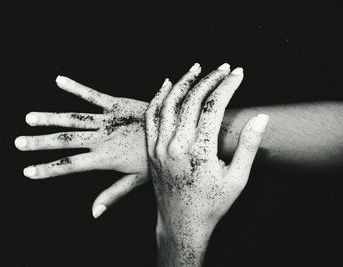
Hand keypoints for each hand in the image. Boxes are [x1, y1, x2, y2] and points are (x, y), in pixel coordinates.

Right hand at [14, 76, 148, 217]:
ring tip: (30, 118)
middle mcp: (101, 138)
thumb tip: (93, 213)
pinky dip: (76, 87)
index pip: (69, 165)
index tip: (27, 171)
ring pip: (73, 118)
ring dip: (50, 118)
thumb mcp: (136, 181)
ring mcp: (107, 120)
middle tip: (18, 142)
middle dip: (39, 142)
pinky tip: (59, 80)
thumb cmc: (158, 159)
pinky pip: (93, 95)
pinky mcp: (116, 104)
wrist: (176, 131)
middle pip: (65, 140)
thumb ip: (113, 194)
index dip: (47, 168)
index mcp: (104, 158)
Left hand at [145, 63, 268, 265]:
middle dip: (209, 79)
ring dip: (183, 82)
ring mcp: (159, 146)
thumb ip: (248, 146)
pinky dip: (158, 98)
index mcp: (200, 151)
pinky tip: (167, 84)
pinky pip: (151, 116)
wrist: (181, 222)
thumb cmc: (213, 203)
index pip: (214, 106)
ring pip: (168, 103)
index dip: (228, 86)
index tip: (238, 73)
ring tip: (197, 68)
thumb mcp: (237, 178)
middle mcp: (176, 145)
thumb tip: (261, 117)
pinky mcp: (151, 150)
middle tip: (223, 67)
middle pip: (191, 100)